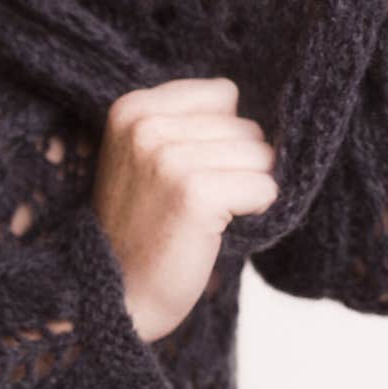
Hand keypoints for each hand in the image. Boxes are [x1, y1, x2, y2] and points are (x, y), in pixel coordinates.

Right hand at [91, 77, 277, 342]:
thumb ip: (190, 121)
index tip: (192, 168)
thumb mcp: (147, 154)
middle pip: (245, 125)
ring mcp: (167, 158)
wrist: (117, 294)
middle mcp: (145, 125)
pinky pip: (265, 187)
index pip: (223, 94)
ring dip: (246, 188)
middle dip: (237, 163)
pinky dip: (255, 210)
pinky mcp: (194, 193)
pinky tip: (219, 228)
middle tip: (197, 200)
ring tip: (207, 214)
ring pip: (260, 155)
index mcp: (133, 107)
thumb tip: (270, 112)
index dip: (222, 134)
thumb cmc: (144, 224)